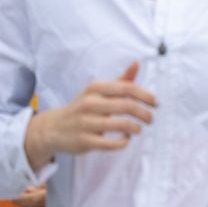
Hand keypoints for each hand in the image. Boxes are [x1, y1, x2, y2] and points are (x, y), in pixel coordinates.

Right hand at [24, 62, 155, 171]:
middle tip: (150, 119)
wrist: (51, 128)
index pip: (128, 88)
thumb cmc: (82, 107)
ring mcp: (85, 123)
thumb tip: (137, 63)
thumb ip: (120, 80)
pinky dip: (124, 142)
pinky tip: (126, 139)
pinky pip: (111, 143)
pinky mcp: (83, 141)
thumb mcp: (98, 90)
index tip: (155, 103)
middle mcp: (89, 103)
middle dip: (145, 113)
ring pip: (121, 125)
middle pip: (127, 106)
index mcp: (95, 88)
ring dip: (136, 128)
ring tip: (139, 128)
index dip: (146, 96)